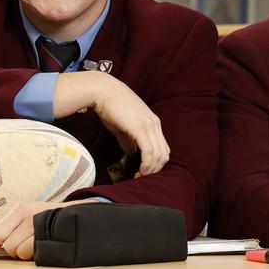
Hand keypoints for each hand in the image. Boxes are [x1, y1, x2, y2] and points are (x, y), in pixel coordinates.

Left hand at [0, 199, 94, 259]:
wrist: (78, 218)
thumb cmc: (50, 220)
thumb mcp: (27, 218)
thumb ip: (5, 229)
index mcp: (22, 208)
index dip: (4, 240)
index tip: (16, 238)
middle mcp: (30, 214)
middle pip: (6, 244)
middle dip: (14, 248)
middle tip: (28, 241)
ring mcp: (40, 225)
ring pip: (17, 252)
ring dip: (26, 253)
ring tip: (37, 243)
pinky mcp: (48, 236)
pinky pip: (29, 253)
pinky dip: (35, 254)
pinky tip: (43, 246)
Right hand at [53, 72, 169, 176]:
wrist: (104, 91)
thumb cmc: (111, 107)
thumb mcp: (123, 126)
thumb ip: (129, 140)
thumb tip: (131, 153)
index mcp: (153, 123)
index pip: (163, 149)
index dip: (155, 164)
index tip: (143, 172)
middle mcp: (155, 124)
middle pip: (164, 154)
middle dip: (154, 170)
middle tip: (140, 177)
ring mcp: (150, 125)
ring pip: (159, 155)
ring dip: (150, 170)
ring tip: (138, 176)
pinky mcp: (141, 127)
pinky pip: (150, 152)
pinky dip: (147, 164)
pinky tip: (139, 171)